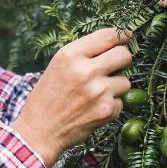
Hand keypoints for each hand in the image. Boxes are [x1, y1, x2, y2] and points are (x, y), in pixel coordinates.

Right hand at [11, 27, 133, 167]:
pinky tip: (93, 109)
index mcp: (70, 55)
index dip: (121, 35)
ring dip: (116, 87)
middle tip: (115, 67)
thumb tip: (115, 43)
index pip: (107, 36)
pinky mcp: (106, 110)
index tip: (127, 36)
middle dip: (122, 60)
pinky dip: (111, 106)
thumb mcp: (58, 66)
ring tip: (96, 94)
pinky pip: (121, 102)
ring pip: (126, 81)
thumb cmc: (47, 97)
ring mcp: (98, 91)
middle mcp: (85, 71)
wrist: (39, 132)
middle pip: (124, 55)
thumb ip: (83, 54)